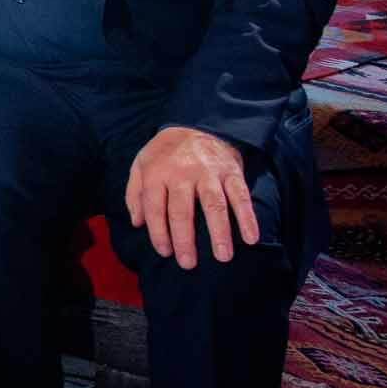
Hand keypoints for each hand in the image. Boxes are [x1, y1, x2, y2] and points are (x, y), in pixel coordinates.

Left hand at [123, 125, 257, 268]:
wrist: (198, 124)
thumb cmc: (166, 152)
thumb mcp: (140, 164)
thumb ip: (135, 193)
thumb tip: (137, 223)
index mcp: (157, 173)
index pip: (155, 208)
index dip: (158, 233)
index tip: (165, 252)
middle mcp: (182, 174)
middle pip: (181, 211)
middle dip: (184, 240)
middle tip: (188, 263)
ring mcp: (208, 173)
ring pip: (213, 205)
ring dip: (219, 233)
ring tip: (222, 257)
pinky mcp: (231, 172)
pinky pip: (241, 196)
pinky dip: (248, 218)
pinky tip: (251, 238)